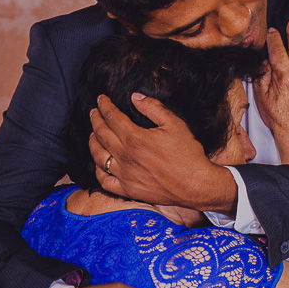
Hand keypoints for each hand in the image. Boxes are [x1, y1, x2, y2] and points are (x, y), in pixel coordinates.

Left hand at [89, 94, 237, 213]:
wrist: (196, 185)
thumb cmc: (188, 154)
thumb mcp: (174, 124)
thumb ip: (153, 108)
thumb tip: (135, 97)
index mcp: (135, 138)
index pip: (112, 117)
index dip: (104, 106)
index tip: (101, 100)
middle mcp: (125, 156)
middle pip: (101, 134)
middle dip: (95, 120)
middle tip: (94, 112)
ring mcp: (124, 175)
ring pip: (98, 157)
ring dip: (93, 142)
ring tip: (93, 134)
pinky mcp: (128, 190)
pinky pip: (104, 181)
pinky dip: (98, 171)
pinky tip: (99, 163)